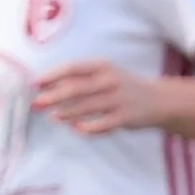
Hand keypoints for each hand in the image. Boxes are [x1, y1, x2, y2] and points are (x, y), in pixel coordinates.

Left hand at [34, 60, 165, 135]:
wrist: (159, 100)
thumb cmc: (121, 87)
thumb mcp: (104, 76)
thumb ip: (78, 80)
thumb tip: (46, 87)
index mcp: (103, 67)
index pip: (73, 68)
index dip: (52, 75)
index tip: (34, 84)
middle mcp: (111, 80)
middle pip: (77, 88)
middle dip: (53, 96)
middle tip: (36, 104)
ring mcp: (119, 99)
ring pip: (87, 107)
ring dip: (66, 113)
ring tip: (53, 116)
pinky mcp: (125, 117)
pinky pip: (101, 125)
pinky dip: (86, 128)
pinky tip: (76, 128)